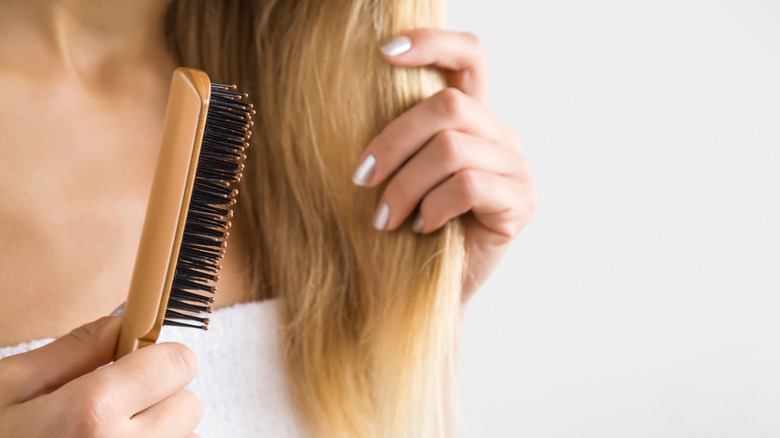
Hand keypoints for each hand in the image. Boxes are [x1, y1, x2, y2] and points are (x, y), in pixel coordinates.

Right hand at [0, 317, 200, 436]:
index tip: (137, 364)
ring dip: (159, 430)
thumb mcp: (10, 386)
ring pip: (184, 437)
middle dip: (160, 397)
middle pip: (188, 405)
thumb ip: (77, 349)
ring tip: (108, 435)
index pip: (179, 363)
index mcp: (92, 413)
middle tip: (115, 406)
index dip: (158, 358)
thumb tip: (125, 322)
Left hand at [352, 28, 536, 301]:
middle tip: (362, 179)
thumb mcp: (399, 173)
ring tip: (386, 218)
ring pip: (451, 149)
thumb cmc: (408, 229)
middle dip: (393, 142)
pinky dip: (433, 208)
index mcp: (472, 117)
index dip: (432, 43)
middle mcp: (500, 135)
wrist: (427, 290)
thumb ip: (399, 137)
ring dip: (405, 186)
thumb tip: (354, 96)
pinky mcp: (520, 202)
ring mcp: (515, 168)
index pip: (469, 56)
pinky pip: (466, 186)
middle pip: (447, 106)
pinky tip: (423, 228)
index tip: (383, 52)